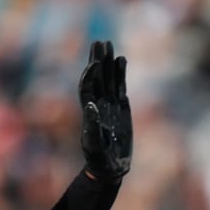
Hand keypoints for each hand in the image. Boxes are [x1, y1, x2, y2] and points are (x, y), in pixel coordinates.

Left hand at [78, 39, 130, 179]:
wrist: (110, 167)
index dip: (90, 74)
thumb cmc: (99, 159)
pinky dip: (120, 73)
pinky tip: (122, 60)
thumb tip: (91, 105)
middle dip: (98, 60)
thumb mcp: (94, 144)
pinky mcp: (121, 108)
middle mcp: (98, 103)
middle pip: (97, 77)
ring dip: (108, 62)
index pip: (88, 86)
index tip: (95, 62)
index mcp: (89, 111)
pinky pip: (120, 86)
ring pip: (108, 78)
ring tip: (109, 44)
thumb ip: (92, 125)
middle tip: (99, 42)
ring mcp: (109, 104)